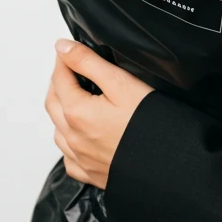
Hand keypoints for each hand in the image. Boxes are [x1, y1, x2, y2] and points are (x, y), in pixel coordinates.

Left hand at [45, 39, 154, 188]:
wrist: (168, 165)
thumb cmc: (149, 125)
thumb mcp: (121, 84)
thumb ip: (89, 63)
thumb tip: (63, 47)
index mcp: (77, 112)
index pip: (60, 78)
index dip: (63, 60)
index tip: (67, 49)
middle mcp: (73, 137)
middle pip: (53, 103)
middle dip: (58, 82)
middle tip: (68, 67)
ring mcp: (81, 158)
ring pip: (58, 130)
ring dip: (61, 111)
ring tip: (74, 97)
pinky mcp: (91, 173)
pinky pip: (69, 157)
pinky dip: (69, 142)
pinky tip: (80, 135)